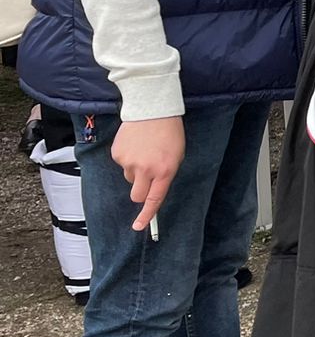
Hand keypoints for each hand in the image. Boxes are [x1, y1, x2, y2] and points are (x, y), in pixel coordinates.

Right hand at [111, 116, 183, 231]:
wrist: (152, 110)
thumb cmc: (169, 133)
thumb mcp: (176, 156)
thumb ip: (164, 174)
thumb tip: (151, 188)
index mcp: (164, 172)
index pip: (154, 199)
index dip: (146, 215)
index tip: (138, 226)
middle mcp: (145, 170)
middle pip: (137, 195)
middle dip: (140, 191)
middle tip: (146, 176)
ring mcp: (129, 163)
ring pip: (129, 177)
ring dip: (136, 170)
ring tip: (145, 150)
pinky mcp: (117, 155)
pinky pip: (122, 164)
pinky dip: (128, 157)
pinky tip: (135, 144)